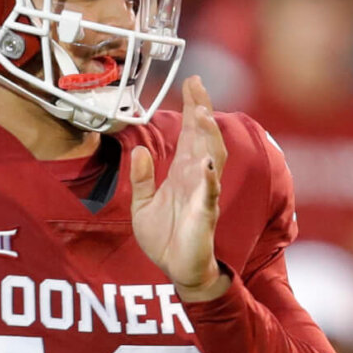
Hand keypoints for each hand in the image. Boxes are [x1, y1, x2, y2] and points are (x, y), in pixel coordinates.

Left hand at [129, 76, 229, 301]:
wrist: (176, 270)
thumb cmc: (165, 238)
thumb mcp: (143, 204)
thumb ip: (141, 178)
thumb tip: (140, 150)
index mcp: (183, 172)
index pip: (190, 133)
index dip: (193, 108)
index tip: (193, 81)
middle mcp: (197, 178)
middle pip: (204, 138)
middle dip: (202, 111)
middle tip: (198, 85)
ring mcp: (203, 195)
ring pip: (212, 159)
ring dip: (208, 137)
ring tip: (202, 115)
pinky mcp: (204, 216)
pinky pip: (210, 195)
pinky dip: (210, 180)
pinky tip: (208, 165)